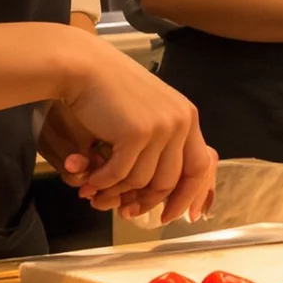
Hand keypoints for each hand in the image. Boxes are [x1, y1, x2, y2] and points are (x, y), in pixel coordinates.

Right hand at [49, 39, 216, 223]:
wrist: (83, 67)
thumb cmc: (108, 89)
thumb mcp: (147, 112)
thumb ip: (160, 142)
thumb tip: (160, 189)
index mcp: (187, 116)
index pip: (199, 167)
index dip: (187, 196)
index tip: (171, 215)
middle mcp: (180, 122)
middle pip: (170, 180)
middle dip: (147, 202)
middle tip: (126, 213)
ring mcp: (160, 127)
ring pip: (143, 180)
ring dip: (117, 191)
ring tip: (97, 192)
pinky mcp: (137, 134)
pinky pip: (121, 174)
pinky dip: (103, 182)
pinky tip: (90, 181)